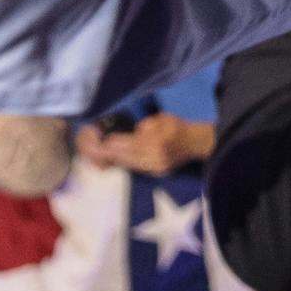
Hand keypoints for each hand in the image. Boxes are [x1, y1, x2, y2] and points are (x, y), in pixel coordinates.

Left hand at [77, 113, 213, 176]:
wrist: (196, 143)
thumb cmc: (178, 127)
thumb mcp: (163, 118)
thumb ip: (147, 125)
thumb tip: (133, 133)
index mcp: (157, 141)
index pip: (129, 142)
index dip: (113, 142)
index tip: (100, 140)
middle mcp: (156, 156)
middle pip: (127, 155)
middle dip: (109, 153)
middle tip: (93, 150)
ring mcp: (157, 166)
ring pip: (131, 164)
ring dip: (115, 160)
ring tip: (101, 156)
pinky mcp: (158, 172)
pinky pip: (138, 168)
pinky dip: (126, 164)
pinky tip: (117, 160)